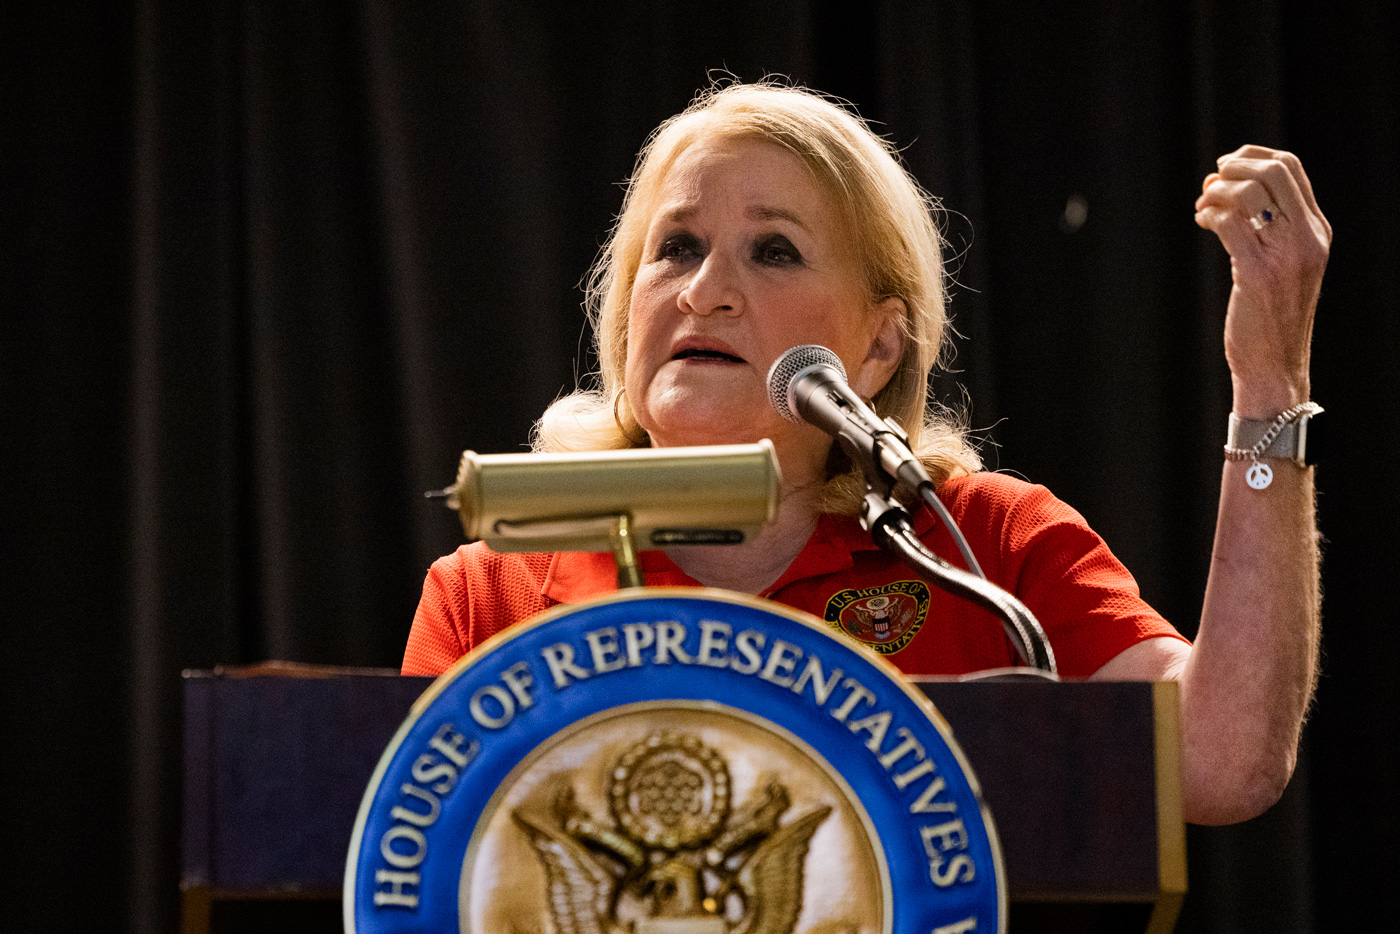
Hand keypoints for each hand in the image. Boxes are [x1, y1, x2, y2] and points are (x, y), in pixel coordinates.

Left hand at [1195, 145, 1331, 417]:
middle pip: (1274, 172)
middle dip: (1235, 166)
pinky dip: (1209, 215)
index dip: (1255, 156)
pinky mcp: (1258, 273)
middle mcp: (1308, 238)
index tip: (1229, 162)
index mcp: (1318, 231)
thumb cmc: (1271, 317)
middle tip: (1211, 179)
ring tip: (1203, 207)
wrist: (1275, 366)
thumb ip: (1267, 229)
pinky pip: (1229, 224)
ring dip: (1216, 193)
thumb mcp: (1283, 266)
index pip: (1293, 169)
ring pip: (1249, 194)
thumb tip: (1224, 188)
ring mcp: (1286, 255)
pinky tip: (1201, 222)